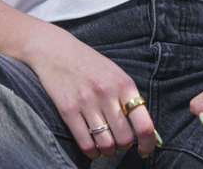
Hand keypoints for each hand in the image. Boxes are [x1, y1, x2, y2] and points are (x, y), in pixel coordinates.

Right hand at [27, 28, 158, 159]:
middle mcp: (106, 93)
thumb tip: (146, 131)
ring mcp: (86, 102)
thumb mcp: (115, 74)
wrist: (55, 50)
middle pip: (124, 138)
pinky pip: (85, 143)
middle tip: (119, 142)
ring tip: (106, 145)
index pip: (144, 124)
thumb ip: (129, 99)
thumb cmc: (89, 64)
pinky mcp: (67, 109)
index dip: (148, 143)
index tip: (145, 149)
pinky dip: (92, 152)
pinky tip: (93, 148)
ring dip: (108, 151)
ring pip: (106, 144)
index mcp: (124, 84)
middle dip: (124, 146)